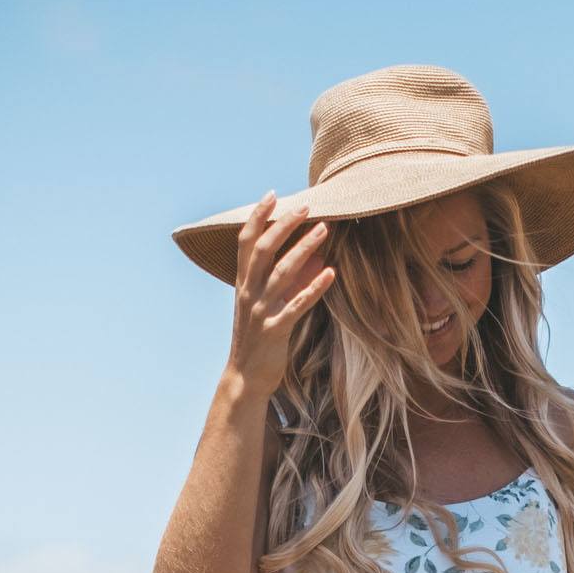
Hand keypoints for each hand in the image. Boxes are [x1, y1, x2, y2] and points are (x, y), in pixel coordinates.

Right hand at [227, 190, 336, 397]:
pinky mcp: (275, 330)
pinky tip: (331, 273)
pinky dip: (314, 288)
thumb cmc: (256, 339)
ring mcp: (261, 311)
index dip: (258, 216)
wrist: (245, 377)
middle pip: (264, 249)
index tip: (272, 195)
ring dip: (304, 248)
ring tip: (324, 230)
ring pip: (282, 272)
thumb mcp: (261, 305)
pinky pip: (297, 305)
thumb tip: (305, 260)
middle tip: (307, 206)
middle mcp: (248, 292)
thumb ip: (275, 282)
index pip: (245, 241)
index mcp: (242, 283)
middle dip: (284, 225)